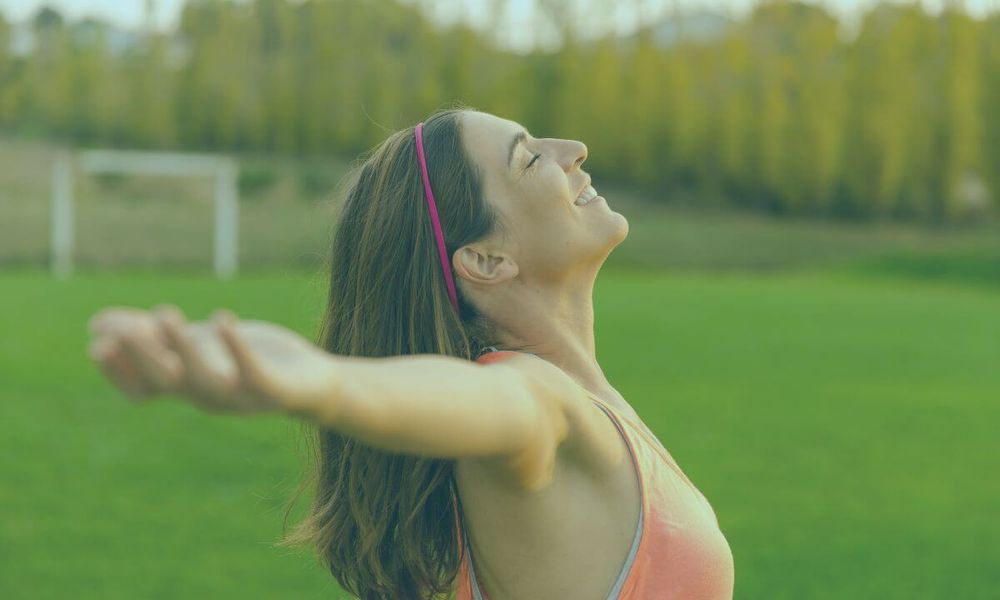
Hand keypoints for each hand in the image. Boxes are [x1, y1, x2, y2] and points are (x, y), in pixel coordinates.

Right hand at [87, 305, 341, 416]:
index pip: (142, 388)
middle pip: (167, 381)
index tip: (96, 345)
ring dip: (182, 348)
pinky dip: (236, 349)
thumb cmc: (246, 359)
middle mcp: (207, 396)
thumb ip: (156, 335)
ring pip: (203, 380)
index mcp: (186, 387)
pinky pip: (252, 374)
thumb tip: (97, 323)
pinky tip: (221, 318)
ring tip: (165, 313)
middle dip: (144, 353)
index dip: (119, 372)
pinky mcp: (273, 391)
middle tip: (126, 325)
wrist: (310, 383)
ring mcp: (240, 397)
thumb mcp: (198, 344)